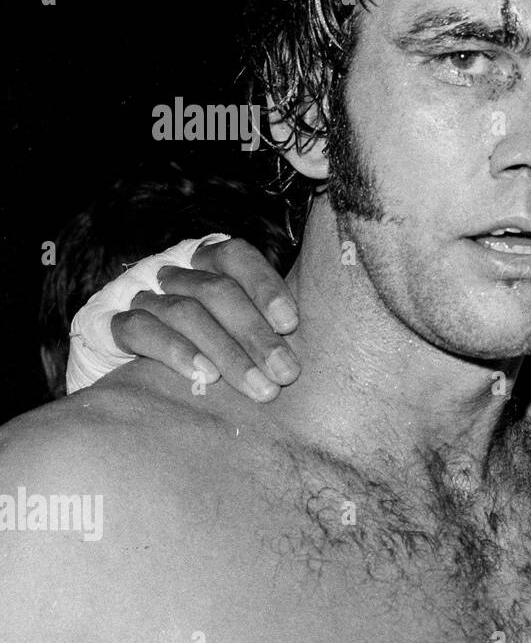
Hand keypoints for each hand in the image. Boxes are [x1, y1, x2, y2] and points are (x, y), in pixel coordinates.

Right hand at [109, 238, 299, 402]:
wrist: (125, 375)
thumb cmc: (205, 350)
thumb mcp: (238, 332)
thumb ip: (267, 327)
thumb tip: (314, 353)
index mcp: (205, 261)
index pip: (237, 256)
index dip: (266, 285)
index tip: (291, 324)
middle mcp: (170, 268)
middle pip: (216, 290)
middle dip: (256, 334)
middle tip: (285, 374)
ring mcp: (135, 293)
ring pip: (183, 311)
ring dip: (227, 352)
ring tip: (257, 387)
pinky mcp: (105, 323)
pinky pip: (140, 329)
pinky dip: (176, 352)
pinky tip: (204, 376)